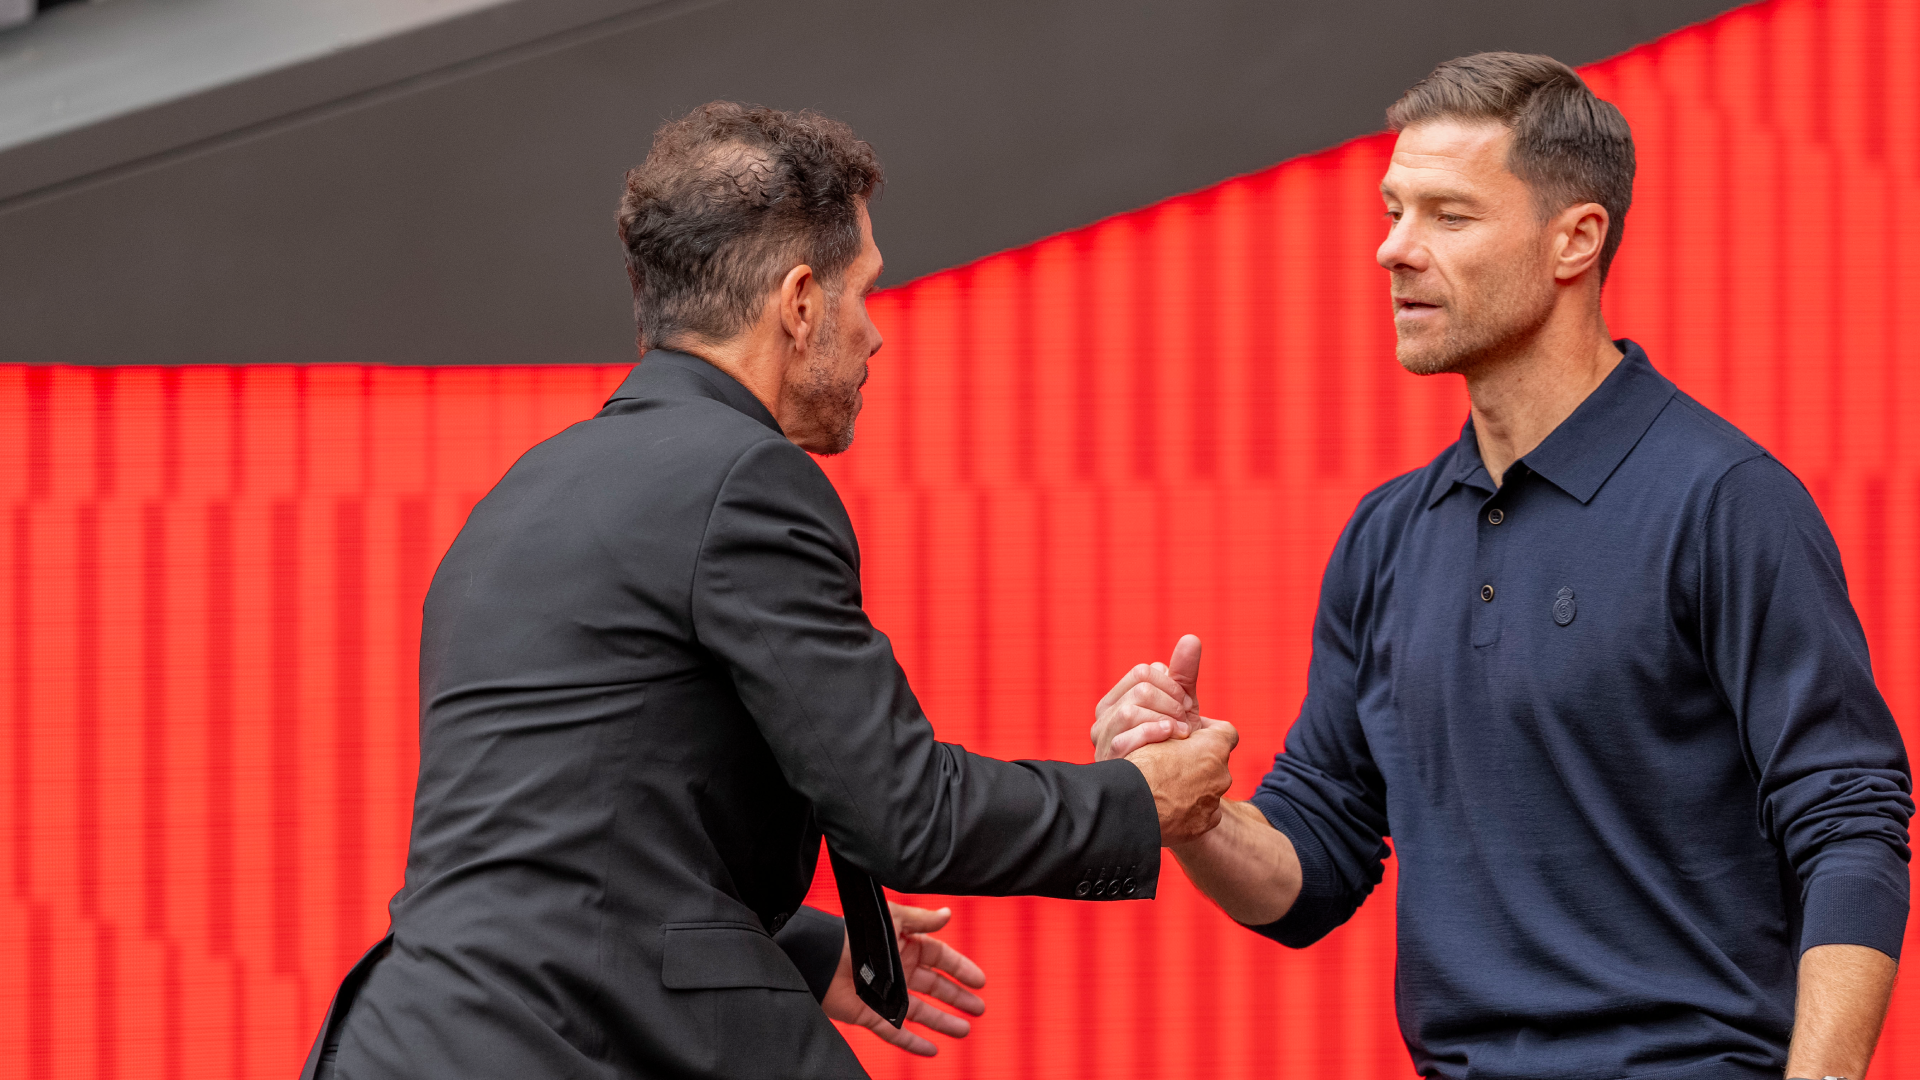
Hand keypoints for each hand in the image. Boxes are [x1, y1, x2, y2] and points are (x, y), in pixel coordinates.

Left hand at [822, 902, 986, 1055]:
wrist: (821, 957)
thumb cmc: (855, 932)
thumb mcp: (895, 919)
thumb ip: (922, 920)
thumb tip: (947, 914)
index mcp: (905, 945)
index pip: (940, 958)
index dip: (960, 969)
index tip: (979, 980)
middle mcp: (898, 970)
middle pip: (935, 987)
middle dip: (957, 997)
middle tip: (978, 1008)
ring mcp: (886, 993)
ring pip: (921, 1012)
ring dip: (942, 1021)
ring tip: (964, 1030)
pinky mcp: (871, 1013)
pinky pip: (896, 1032)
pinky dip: (913, 1042)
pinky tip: (931, 1049)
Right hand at [1092, 635, 1203, 759]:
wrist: (1172, 792)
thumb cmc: (1173, 748)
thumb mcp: (1180, 707)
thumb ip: (1183, 674)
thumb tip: (1192, 639)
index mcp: (1115, 701)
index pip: (1143, 672)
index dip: (1171, 684)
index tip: (1186, 702)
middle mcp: (1103, 719)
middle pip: (1140, 689)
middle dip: (1171, 702)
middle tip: (1186, 721)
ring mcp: (1103, 741)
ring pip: (1132, 709)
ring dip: (1166, 719)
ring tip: (1181, 734)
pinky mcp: (1110, 761)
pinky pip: (1128, 736)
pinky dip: (1155, 732)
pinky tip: (1171, 737)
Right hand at [1127, 714, 1237, 843]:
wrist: (1130, 806)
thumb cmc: (1141, 767)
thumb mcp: (1157, 734)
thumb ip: (1178, 732)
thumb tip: (1182, 732)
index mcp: (1214, 748)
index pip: (1226, 732)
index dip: (1210, 730)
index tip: (1193, 734)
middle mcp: (1221, 775)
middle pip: (1216, 762)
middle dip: (1198, 760)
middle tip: (1172, 762)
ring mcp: (1214, 802)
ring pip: (1209, 788)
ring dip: (1194, 784)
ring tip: (1167, 787)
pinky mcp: (1204, 823)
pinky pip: (1204, 811)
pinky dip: (1192, 807)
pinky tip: (1171, 806)